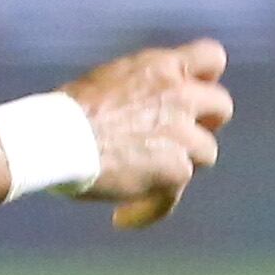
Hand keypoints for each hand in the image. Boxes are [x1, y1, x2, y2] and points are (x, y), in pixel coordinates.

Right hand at [64, 38, 232, 230]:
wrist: (53, 141)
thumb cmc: (63, 115)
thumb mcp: (108, 83)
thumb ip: (140, 90)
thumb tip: (144, 109)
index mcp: (159, 68)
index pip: (211, 57)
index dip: (205, 79)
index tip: (188, 93)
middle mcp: (179, 95)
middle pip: (221, 106)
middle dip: (205, 123)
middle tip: (179, 139)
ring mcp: (182, 133)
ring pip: (206, 153)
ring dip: (178, 167)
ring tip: (142, 183)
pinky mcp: (176, 170)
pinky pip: (171, 195)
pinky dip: (149, 208)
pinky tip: (121, 217)